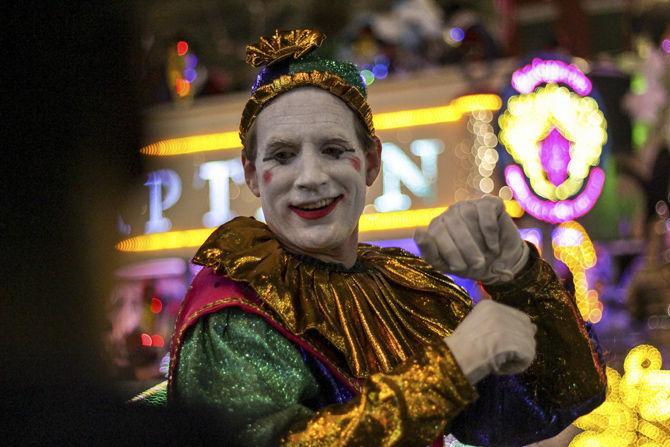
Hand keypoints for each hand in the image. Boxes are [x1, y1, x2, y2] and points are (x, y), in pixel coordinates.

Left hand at [414, 195, 528, 283]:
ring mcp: (468, 206)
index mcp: (436, 229)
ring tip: (487, 255)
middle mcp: (450, 214)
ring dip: (478, 241)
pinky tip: (493, 245)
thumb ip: (431, 253)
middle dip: (465, 249)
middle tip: (477, 265)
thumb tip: (417, 231)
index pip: (433, 234)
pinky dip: (490, 231)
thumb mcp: (450, 267)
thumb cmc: (472, 265)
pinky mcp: (488, 203)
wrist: (503, 264)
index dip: (446, 252)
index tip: (456, 267)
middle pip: (451, 225)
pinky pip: (485, 212)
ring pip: (467, 216)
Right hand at [444, 300, 536, 384]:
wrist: (454, 359)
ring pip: (528, 344)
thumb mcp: (476, 324)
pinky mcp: (517, 343)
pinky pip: (527, 358)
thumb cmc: (460, 348)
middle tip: (503, 354)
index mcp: (489, 305)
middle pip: (527, 328)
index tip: (500, 344)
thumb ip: (499, 323)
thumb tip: (534, 328)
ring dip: (517, 356)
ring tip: (498, 361)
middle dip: (520, 342)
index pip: (518, 316)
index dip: (514, 332)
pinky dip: (516, 366)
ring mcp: (510, 326)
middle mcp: (502, 311)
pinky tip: (501, 366)